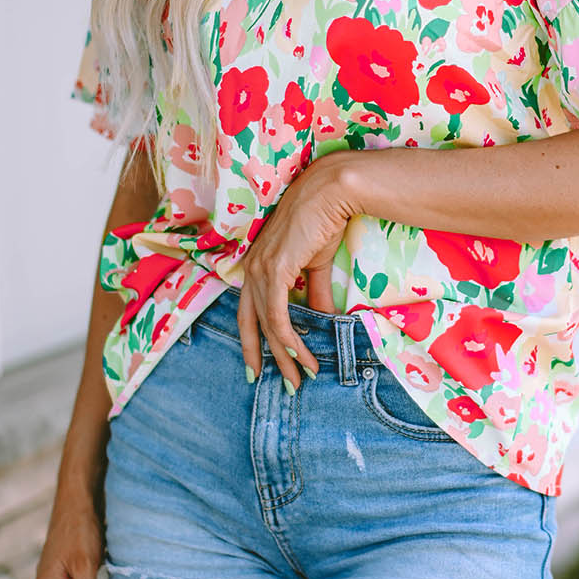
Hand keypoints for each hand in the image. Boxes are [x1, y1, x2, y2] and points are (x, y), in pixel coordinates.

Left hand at [237, 151, 356, 389]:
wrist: (331, 193)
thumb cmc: (322, 220)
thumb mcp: (316, 264)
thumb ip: (315, 293)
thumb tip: (324, 320)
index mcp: (256, 265)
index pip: (247, 312)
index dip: (251, 342)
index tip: (258, 368)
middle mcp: (251, 268)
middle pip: (252, 325)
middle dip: (267, 359)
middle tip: (286, 386)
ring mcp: (260, 269)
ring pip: (267, 325)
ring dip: (286, 356)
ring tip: (302, 379)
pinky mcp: (275, 271)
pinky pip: (279, 317)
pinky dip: (289, 340)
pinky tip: (303, 356)